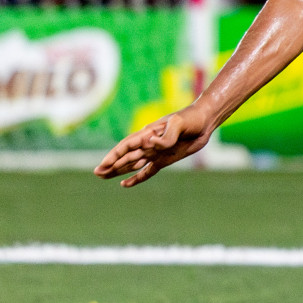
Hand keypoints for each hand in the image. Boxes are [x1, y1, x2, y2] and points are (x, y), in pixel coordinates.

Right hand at [95, 106, 214, 187]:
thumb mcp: (179, 124)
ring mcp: (156, 152)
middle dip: (111, 165)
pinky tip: (125, 184)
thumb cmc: (191, 118)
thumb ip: (167, 136)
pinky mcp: (164, 159)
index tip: (102, 165)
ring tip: (103, 176)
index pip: (126, 146)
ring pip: (132, 164)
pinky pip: (147, 171)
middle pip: (125, 156)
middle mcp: (148, 144)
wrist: (204, 121)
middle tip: (97, 173)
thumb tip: (152, 143)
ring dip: (118, 170)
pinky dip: (136, 178)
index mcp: (148, 134)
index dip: (114, 156)